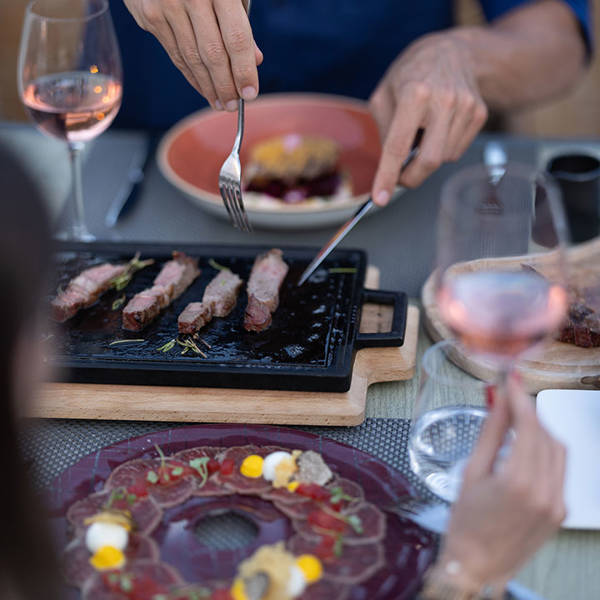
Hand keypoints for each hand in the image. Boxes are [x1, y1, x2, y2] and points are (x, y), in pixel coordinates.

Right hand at [124, 0, 262, 110]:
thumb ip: (241, 20)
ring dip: (208, 87)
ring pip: (191, 59)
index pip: (236, 39)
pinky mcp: (149, 15)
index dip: (244, 71)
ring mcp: (165, 6)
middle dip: (226, 86)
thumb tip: (255, 60)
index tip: (250, 94)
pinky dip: (191, 75)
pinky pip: (174, 54)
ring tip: (221, 104)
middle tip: (234, 106)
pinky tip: (203, 88)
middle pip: (212, 55)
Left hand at [369, 32, 487, 203]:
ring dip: (426, 158)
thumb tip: (390, 168)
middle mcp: (443, 100)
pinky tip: (438, 128)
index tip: (379, 199)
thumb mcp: (383, 96)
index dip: (388, 176)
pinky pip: (456, 151)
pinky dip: (442, 149)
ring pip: (443, 158)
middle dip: (411, 178)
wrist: (452, 52)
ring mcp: (465, 107)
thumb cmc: (410, 76)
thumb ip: (384, 133)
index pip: (398, 146)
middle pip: (429, 161)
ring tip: (421, 132)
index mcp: (413, 93)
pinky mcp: (479, 114)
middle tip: (399, 178)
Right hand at [436, 377, 566, 591]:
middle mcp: (546, 493)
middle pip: (546, 435)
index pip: (529, 426)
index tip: (511, 378)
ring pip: (558, 449)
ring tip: (516, 420)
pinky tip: (525, 447)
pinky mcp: (561, 510)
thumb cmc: (466, 523)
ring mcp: (557, 503)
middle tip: (509, 395)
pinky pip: (560, 469)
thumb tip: (499, 400)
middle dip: (528, 411)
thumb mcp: (471, 472)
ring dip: (540, 429)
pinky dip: (545, 450)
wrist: (477, 567)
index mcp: (518, 482)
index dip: (520, 397)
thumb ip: (491, 433)